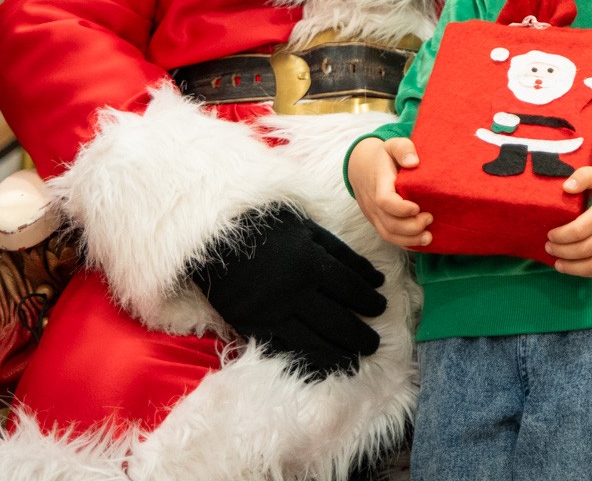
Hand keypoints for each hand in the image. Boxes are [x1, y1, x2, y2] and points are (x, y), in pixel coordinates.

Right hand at [188, 206, 386, 379]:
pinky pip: (287, 349)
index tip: (381, 307)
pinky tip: (323, 365)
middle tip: (374, 343)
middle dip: (360, 334)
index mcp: (310, 262)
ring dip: (340, 353)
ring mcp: (273, 313)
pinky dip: (308, 359)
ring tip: (356, 360)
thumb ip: (341, 253)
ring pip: (315, 341)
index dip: (369, 300)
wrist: (211, 240)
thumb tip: (374, 277)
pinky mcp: (254, 327)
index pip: (350, 289)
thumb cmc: (264, 227)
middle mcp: (295, 292)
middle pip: (338, 321)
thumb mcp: (306, 229)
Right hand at [349, 136, 432, 249]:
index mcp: (378, 183)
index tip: (418, 207)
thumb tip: (414, 162)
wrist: (360, 166)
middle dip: (411, 226)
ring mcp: (374, 214)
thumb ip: (404, 149)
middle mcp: (373, 202)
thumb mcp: (392, 145)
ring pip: (388, 234)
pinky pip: (388, 237)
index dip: (401, 208)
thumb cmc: (382, 156)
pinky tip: (420, 242)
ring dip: (409, 239)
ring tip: (428, 236)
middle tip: (430, 218)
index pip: (384, 201)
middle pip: (389, 223)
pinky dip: (404, 243)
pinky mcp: (377, 221)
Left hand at [545, 167, 591, 277]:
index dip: (561, 236)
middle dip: (562, 252)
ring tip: (558, 263)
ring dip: (573, 268)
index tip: (550, 235)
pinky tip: (574, 268)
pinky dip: (587, 272)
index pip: (578, 231)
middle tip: (549, 248)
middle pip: (584, 250)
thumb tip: (566, 187)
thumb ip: (583, 176)